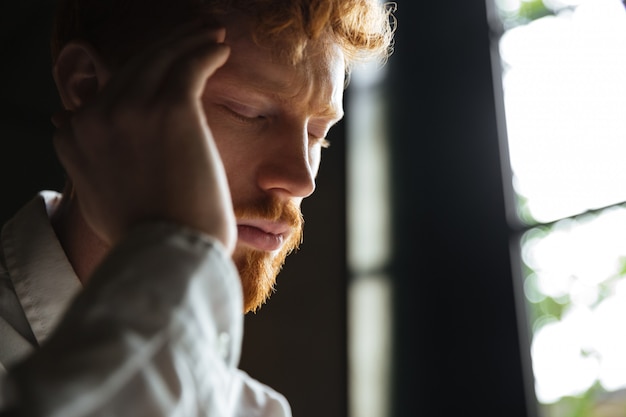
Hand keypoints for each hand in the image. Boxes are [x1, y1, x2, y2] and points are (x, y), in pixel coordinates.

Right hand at [52, 23, 236, 252]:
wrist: (170, 253)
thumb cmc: (145, 235)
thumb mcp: (95, 198)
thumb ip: (80, 160)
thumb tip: (62, 124)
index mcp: (75, 138)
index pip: (103, 93)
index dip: (133, 77)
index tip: (158, 70)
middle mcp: (95, 117)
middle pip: (132, 68)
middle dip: (164, 47)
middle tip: (192, 36)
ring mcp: (131, 110)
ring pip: (161, 58)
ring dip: (188, 40)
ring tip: (211, 36)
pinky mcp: (170, 108)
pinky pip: (189, 64)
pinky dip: (205, 50)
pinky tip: (220, 48)